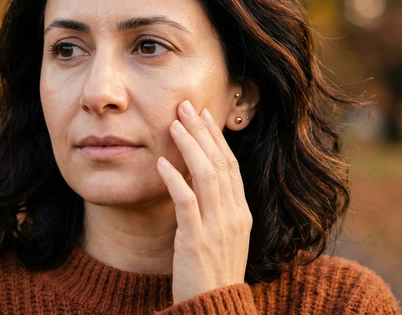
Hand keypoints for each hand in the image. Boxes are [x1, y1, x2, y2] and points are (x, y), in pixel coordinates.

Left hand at [156, 100, 251, 303]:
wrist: (215, 311)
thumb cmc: (212, 275)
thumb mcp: (221, 237)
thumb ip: (215, 210)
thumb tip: (197, 182)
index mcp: (241, 213)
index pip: (231, 165)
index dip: (217, 138)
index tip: (203, 115)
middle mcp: (234, 215)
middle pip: (221, 162)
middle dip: (203, 131)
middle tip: (186, 106)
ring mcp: (218, 228)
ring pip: (206, 175)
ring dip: (189, 146)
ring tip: (173, 124)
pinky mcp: (196, 241)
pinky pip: (186, 202)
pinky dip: (174, 179)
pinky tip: (160, 163)